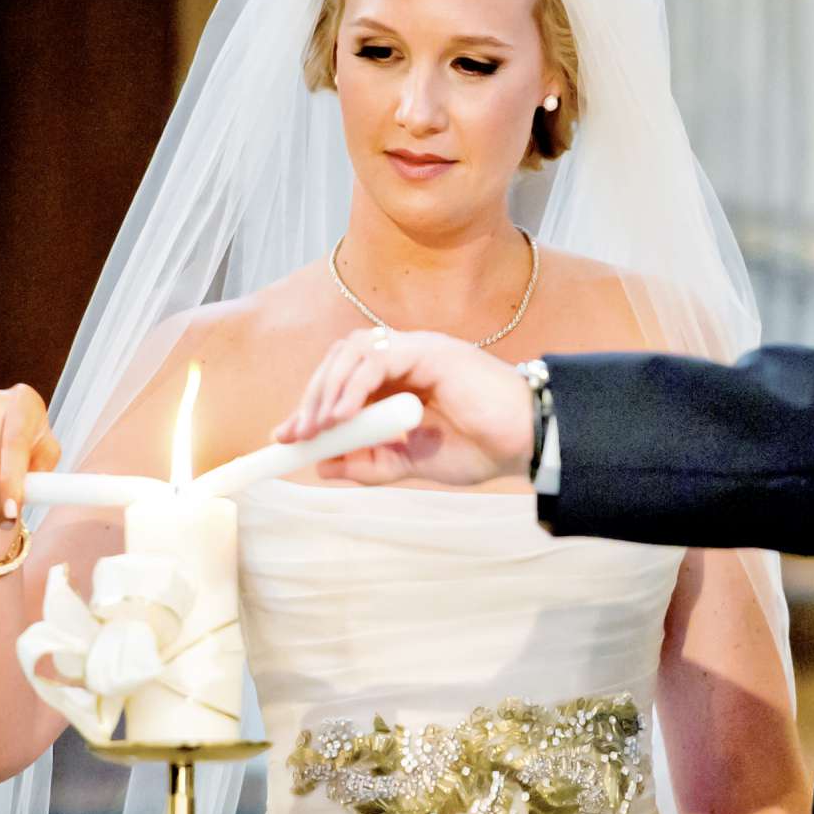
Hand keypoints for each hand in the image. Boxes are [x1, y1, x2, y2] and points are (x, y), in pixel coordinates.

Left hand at [273, 329, 533, 487]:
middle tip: (294, 435)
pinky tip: (342, 416)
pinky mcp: (428, 349)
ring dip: (327, 389)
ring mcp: (417, 349)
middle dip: (310, 398)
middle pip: (339, 360)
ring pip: (352, 352)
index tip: (286, 438)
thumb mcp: (413, 463)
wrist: (526, 443)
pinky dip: (352, 386)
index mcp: (401, 379)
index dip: (310, 405)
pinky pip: (377, 359)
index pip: (342, 380)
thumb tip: (322, 465)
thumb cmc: (481, 448)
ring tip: (317, 428)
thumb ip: (371, 462)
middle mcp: (405, 357)